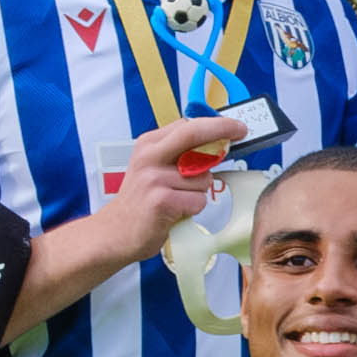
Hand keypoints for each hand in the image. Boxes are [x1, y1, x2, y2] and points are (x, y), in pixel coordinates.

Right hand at [89, 114, 247, 264]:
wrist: (116, 233)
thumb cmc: (142, 203)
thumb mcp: (154, 170)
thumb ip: (179, 156)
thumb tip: (217, 146)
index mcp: (148, 145)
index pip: (187, 126)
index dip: (215, 124)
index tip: (235, 126)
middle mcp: (149, 156)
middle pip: (193, 134)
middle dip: (222, 129)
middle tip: (241, 132)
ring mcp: (154, 178)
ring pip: (203, 179)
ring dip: (199, 193)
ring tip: (178, 201)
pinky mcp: (161, 200)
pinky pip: (198, 201)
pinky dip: (193, 209)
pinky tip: (175, 213)